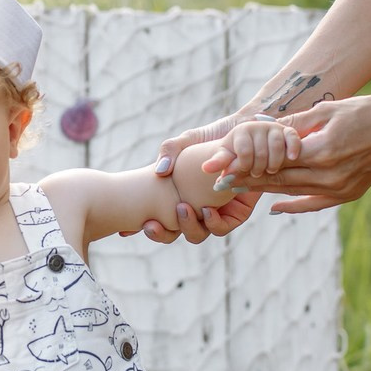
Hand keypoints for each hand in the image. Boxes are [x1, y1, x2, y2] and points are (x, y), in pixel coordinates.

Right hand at [133, 114, 241, 242]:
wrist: (245, 136)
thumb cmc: (212, 138)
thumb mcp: (186, 141)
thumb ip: (169, 151)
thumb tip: (160, 171)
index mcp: (175, 198)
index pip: (153, 217)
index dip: (137, 228)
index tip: (124, 231)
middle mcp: (193, 209)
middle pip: (171, 233)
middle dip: (160, 234)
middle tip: (151, 224)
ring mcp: (212, 213)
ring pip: (196, 234)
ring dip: (186, 227)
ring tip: (183, 209)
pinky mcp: (236, 214)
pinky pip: (221, 228)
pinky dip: (213, 223)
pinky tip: (207, 209)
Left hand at [202, 114, 301, 182]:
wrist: (255, 142)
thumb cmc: (238, 151)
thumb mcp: (226, 155)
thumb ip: (218, 161)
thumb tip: (205, 168)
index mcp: (240, 131)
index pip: (244, 151)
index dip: (244, 166)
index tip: (244, 171)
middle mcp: (257, 126)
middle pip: (261, 152)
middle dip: (258, 168)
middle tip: (257, 174)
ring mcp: (273, 127)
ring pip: (277, 146)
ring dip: (274, 162)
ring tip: (270, 170)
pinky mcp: (287, 131)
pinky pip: (292, 137)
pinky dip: (293, 148)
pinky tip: (291, 158)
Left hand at [230, 94, 370, 212]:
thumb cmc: (366, 111)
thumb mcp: (327, 111)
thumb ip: (293, 124)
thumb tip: (260, 127)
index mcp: (323, 151)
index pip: (273, 161)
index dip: (245, 165)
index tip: (222, 167)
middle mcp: (330, 175)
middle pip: (278, 180)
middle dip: (247, 181)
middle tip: (220, 182)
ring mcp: (341, 188)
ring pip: (293, 192)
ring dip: (264, 191)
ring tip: (238, 191)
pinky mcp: (349, 194)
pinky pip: (315, 203)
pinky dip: (295, 206)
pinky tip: (275, 207)